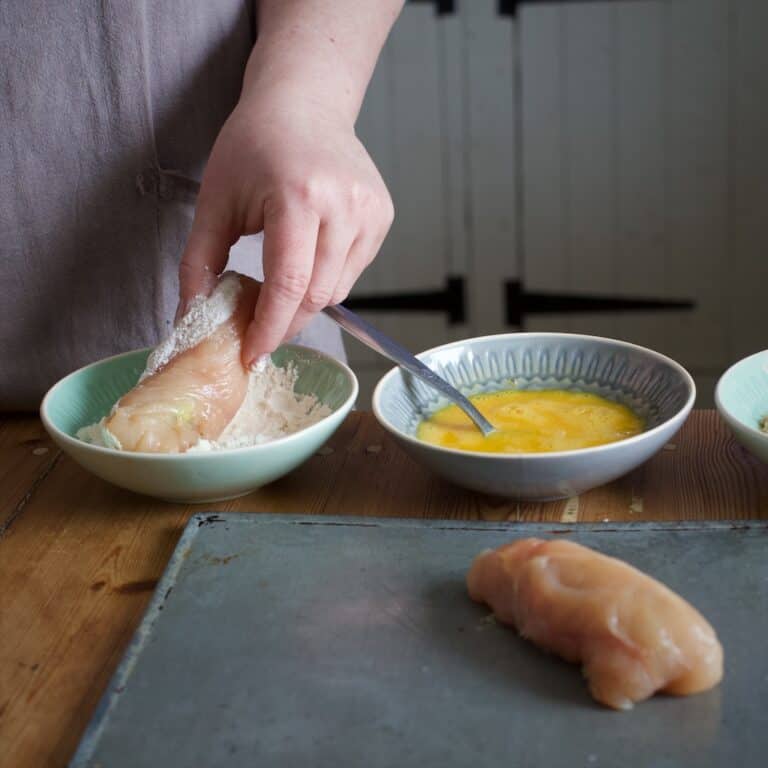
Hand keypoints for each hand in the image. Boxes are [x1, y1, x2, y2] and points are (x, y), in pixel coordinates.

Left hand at [177, 93, 393, 366]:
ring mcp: (370, 211)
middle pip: (317, 296)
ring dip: (305, 301)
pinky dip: (327, 279)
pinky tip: (308, 258)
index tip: (251, 354)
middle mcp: (343, 205)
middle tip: (258, 327)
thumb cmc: (254, 145)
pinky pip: (353, 271)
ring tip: (280, 286)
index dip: (268, 328)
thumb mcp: (215, 200)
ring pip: (338, 290)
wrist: (304, 102)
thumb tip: (191, 319)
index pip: (288, 284)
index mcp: (298, 196)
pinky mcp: (383, 216)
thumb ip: (198, 262)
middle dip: (285, 321)